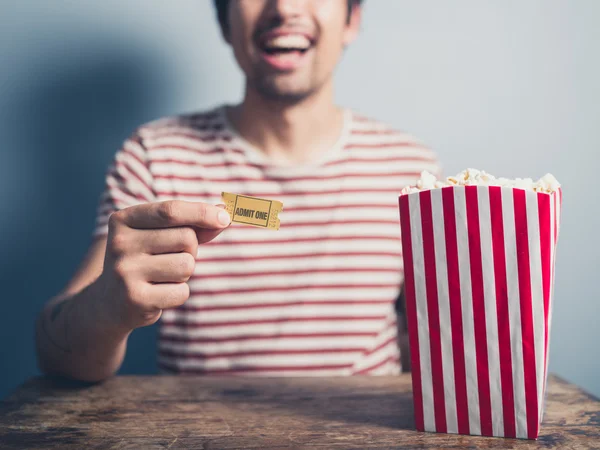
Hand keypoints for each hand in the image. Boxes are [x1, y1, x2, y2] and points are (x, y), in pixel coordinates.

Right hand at [99, 200, 230, 329]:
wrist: (110, 302)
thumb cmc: (146, 259)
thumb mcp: (161, 236)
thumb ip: (192, 224)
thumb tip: (223, 214)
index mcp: (123, 219)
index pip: (171, 210)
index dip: (202, 213)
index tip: (225, 218)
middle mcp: (120, 243)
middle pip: (186, 238)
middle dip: (190, 249)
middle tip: (169, 258)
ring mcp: (125, 272)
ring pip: (187, 265)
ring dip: (184, 273)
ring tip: (162, 276)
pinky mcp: (135, 299)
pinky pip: (182, 292)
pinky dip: (178, 293)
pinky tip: (158, 293)